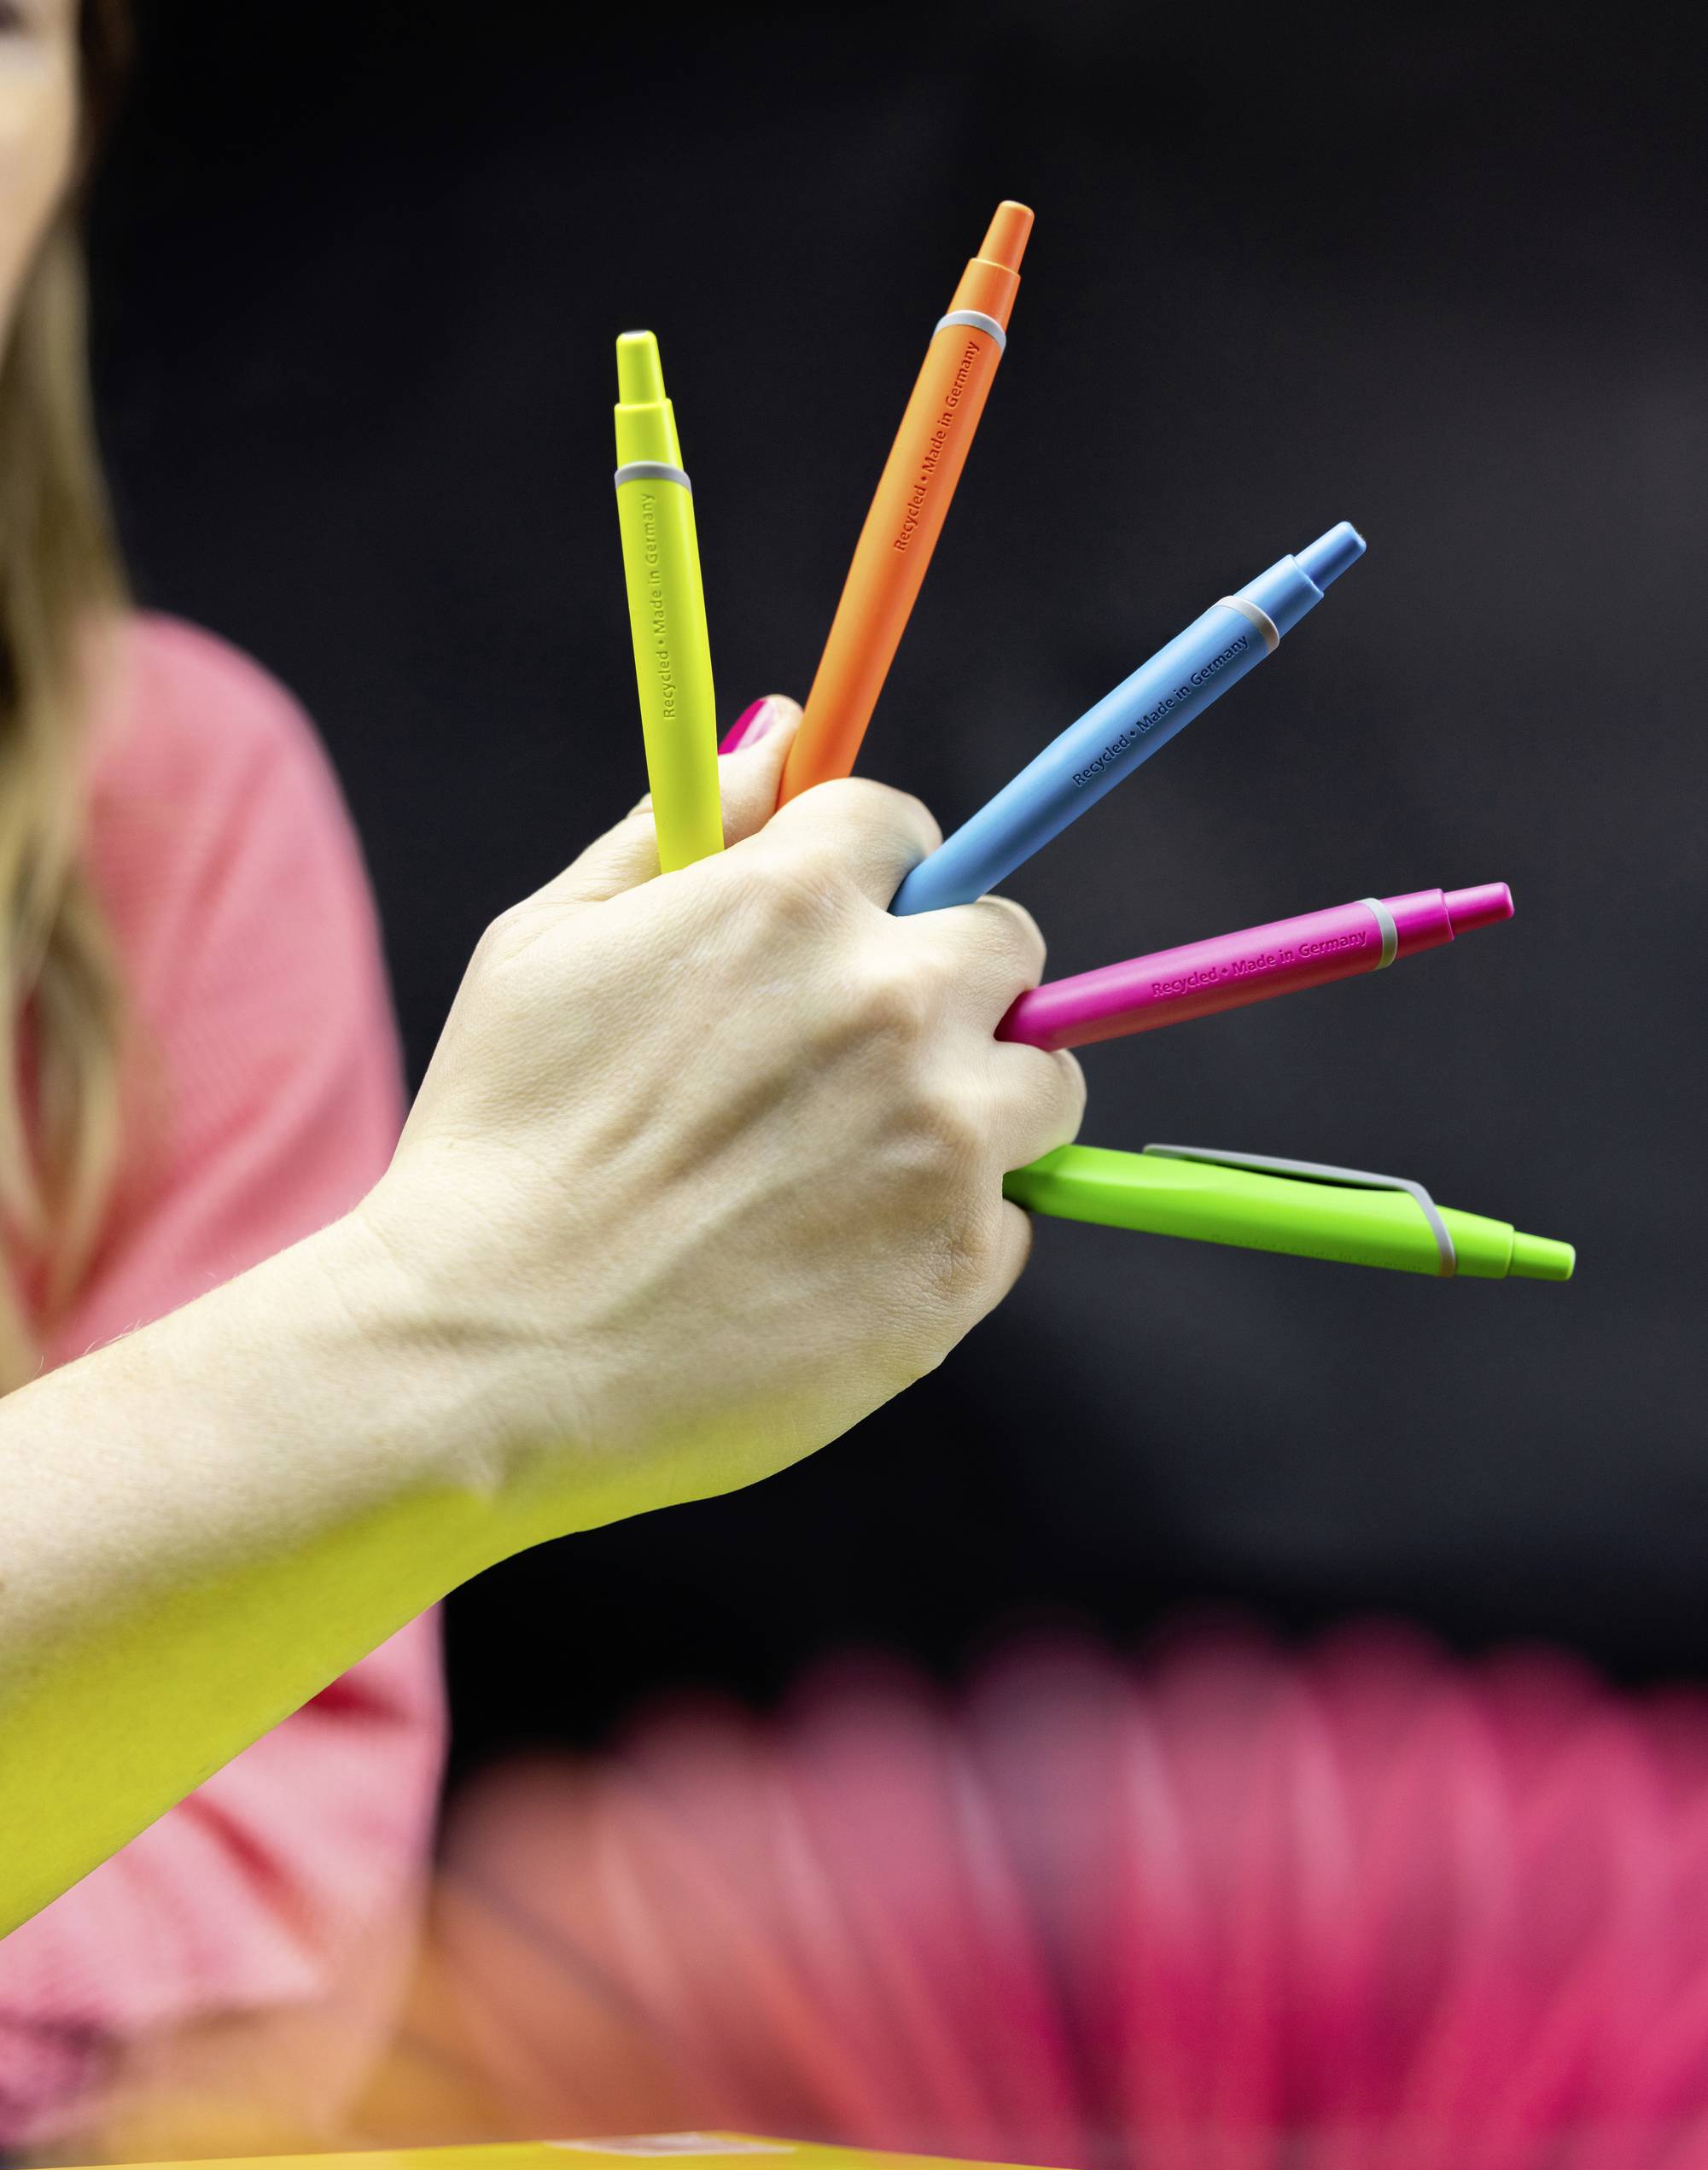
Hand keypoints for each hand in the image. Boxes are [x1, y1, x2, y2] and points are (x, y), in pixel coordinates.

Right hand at [358, 697, 1084, 1532]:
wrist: (486, 1358)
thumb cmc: (495, 1146)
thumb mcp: (546, 945)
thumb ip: (678, 825)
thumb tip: (781, 732)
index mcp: (792, 902)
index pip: (908, 831)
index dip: (873, 882)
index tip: (844, 932)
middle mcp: (894, 1005)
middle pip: (1007, 945)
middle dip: (949, 985)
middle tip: (863, 1058)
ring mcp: (942, 1141)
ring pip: (1042, 1086)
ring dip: (976, 1108)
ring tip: (857, 1169)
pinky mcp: (958, 1266)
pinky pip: (1006, 1220)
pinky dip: (941, 1235)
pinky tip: (832, 1263)